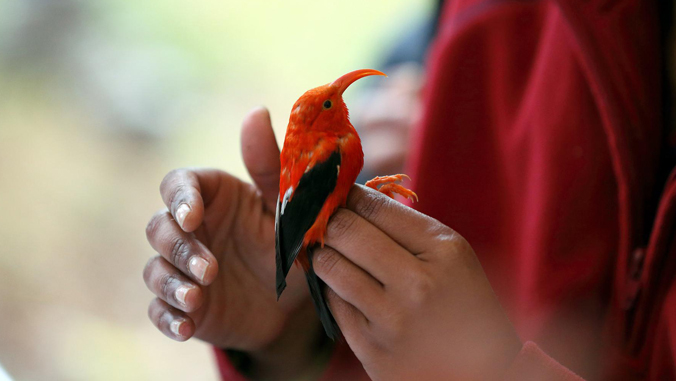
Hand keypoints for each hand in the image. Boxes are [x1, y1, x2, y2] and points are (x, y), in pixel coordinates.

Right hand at [143, 108, 322, 375]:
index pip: (178, 184)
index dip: (180, 198)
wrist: (295, 302)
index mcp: (213, 197)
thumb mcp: (285, 209)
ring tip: (198, 298)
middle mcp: (191, 230)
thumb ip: (270, 166)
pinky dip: (167, 318)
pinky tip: (185, 326)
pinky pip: (159, 309)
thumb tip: (257, 111)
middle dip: (180, 248)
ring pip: (155, 269)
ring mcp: (182, 268)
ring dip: (172, 283)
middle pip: (160, 227)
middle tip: (211, 268)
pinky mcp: (181, 303)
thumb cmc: (290, 243)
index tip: (195, 216)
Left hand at [313, 185, 521, 379]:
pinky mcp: (372, 349)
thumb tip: (348, 200)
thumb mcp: (450, 254)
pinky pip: (333, 302)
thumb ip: (404, 226)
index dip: (348, 195)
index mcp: (443, 251)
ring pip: (329, 265)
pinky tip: (347, 286)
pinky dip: (334, 289)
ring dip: (324, 253)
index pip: (375, 207)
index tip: (337, 193)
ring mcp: (392, 320)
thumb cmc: (461, 299)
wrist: (481, 367)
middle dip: (329, 221)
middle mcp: (417, 285)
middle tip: (327, 220)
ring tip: (334, 252)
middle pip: (345, 231)